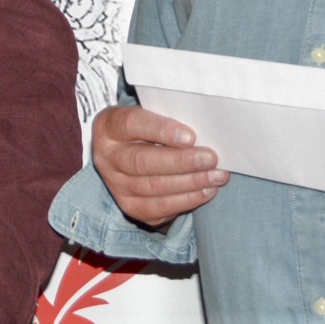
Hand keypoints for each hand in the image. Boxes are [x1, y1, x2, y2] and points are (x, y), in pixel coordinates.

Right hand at [90, 103, 227, 229]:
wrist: (127, 154)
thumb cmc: (146, 129)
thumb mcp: (148, 115)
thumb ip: (167, 118)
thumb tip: (204, 130)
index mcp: (108, 126)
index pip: (132, 124)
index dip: (161, 130)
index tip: (191, 136)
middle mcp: (107, 157)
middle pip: (142, 162)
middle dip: (181, 162)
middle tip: (210, 158)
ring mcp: (116, 185)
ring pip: (154, 188)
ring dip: (190, 183)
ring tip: (217, 175)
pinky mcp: (130, 207)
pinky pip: (160, 208)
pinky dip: (187, 200)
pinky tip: (206, 191)